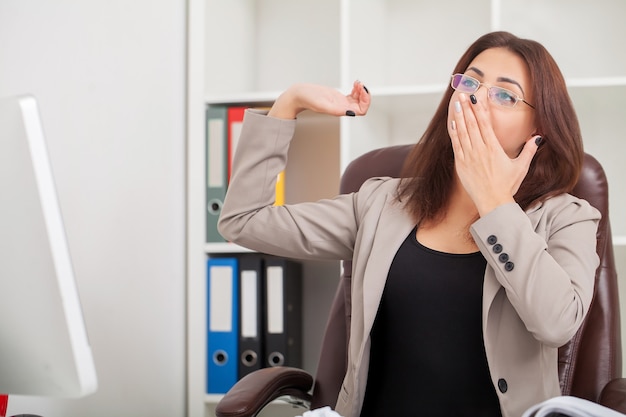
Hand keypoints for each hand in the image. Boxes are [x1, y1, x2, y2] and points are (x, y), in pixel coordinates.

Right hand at [268, 80, 370, 118]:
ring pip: (358, 100)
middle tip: (360, 84)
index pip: (361, 111)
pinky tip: (355, 84)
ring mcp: (341, 103)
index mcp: (340, 111)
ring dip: (361, 91)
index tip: (362, 90)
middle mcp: (342, 108)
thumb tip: (352, 113)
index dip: (365, 101)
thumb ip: (336, 110)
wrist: (300, 94)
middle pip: (362, 105)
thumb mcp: (322, 104)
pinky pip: (352, 96)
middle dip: (364, 95)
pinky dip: (356, 90)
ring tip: (357, 83)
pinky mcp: (338, 98)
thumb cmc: (308, 99)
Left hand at [449, 93, 540, 215]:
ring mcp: (469, 157)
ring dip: (459, 116)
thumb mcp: (521, 167)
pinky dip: (454, 132)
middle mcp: (480, 150)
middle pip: (472, 124)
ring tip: (457, 102)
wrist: (492, 203)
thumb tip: (538, 137)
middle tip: (464, 92)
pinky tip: (452, 122)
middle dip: (468, 107)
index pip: (486, 123)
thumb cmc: (507, 186)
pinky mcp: (461, 164)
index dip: (481, 107)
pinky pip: (456, 145)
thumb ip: (529, 150)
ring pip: (462, 132)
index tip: (478, 95)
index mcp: (494, 148)